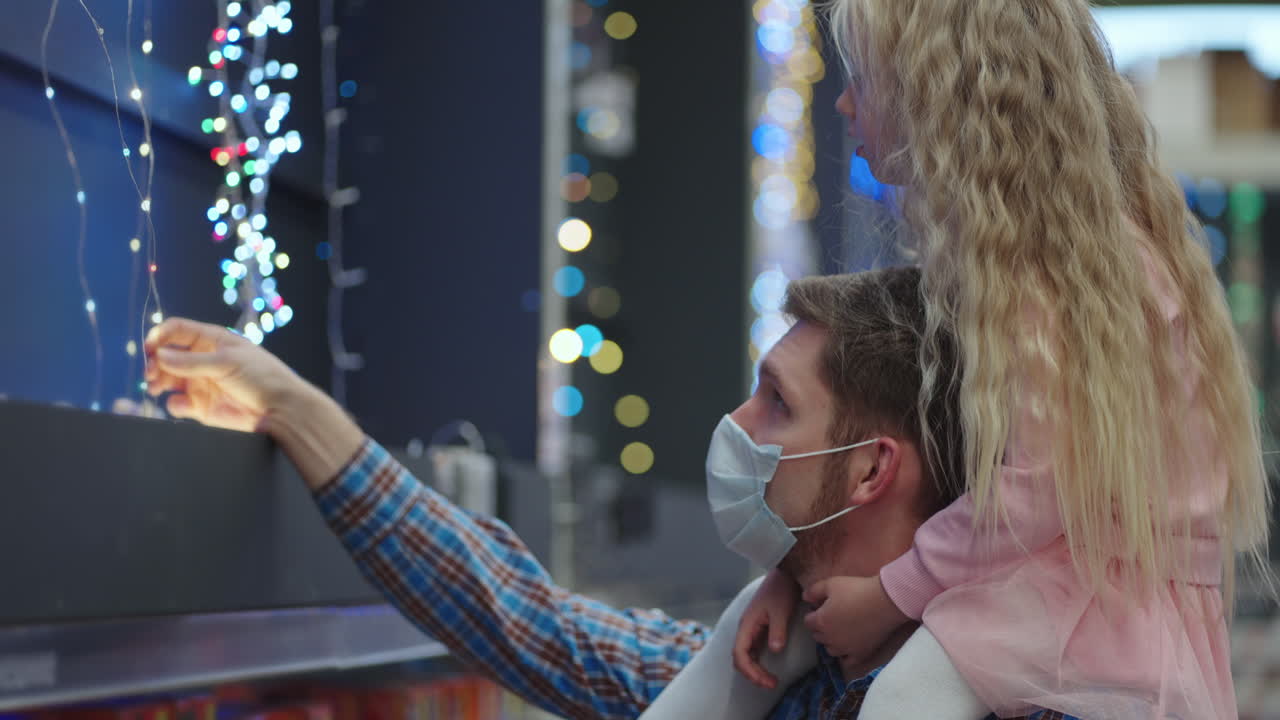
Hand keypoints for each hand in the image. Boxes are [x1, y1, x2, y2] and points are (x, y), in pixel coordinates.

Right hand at [143, 317, 302, 432]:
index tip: (150, 347)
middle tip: (151, 373)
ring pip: (167, 379)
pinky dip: (174, 404)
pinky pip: (177, 403)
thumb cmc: (262, 377)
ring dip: (158, 382)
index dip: (160, 335)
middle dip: (155, 362)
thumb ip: (192, 361)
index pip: (177, 330)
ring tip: (157, 387)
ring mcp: (200, 382)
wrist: (280, 410)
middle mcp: (202, 360)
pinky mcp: (200, 406)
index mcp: (211, 340)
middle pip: (166, 355)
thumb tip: (159, 356)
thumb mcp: (228, 362)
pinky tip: (182, 405)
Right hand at [732, 569, 799, 688]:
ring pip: (746, 655)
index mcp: (747, 624)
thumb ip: (777, 630)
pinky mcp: (759, 628)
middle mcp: (746, 628)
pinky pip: (753, 650)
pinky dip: (759, 663)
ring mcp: (751, 629)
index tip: (766, 681)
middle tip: (771, 684)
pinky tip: (770, 668)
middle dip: (753, 674)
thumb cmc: (782, 590)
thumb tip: (775, 650)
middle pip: (740, 658)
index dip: (750, 671)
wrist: (785, 574)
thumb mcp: (781, 610)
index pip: (740, 654)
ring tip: (771, 680)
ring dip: (755, 670)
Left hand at [802, 575, 906, 662]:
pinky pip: (847, 661)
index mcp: (821, 621)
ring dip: (831, 641)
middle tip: (832, 616)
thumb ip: (813, 591)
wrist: (885, 602)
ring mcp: (845, 649)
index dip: (813, 613)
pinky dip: (845, 656)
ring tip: (840, 630)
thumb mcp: (831, 584)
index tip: (821, 606)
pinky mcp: (861, 654)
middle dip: (821, 627)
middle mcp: (830, 638)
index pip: (808, 622)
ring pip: (830, 649)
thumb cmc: (856, 590)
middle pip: (818, 636)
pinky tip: (849, 647)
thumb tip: (804, 597)